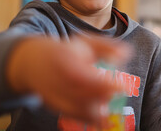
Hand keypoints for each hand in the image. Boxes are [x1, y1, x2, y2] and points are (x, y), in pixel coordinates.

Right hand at [6, 34, 130, 124]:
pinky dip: (93, 117)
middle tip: (119, 92)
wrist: (34, 63)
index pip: (83, 78)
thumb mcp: (86, 42)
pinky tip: (104, 112)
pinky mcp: (56, 108)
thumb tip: (126, 53)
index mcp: (64, 61)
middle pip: (82, 97)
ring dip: (100, 109)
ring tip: (111, 101)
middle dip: (104, 97)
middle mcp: (56, 81)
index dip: (104, 85)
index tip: (123, 86)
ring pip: (80, 111)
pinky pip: (77, 117)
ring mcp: (54, 97)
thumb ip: (107, 46)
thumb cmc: (66, 51)